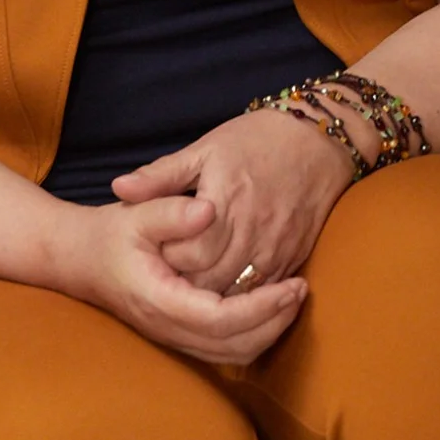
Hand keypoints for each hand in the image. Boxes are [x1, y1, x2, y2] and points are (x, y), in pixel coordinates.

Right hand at [56, 196, 306, 364]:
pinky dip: (253, 336)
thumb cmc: (112, 234)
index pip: (220, 319)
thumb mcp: (137, 213)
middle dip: (274, 322)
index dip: (262, 307)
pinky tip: (269, 309)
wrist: (82, 260)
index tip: (293, 285)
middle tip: (301, 290)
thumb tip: (209, 210)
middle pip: (232, 346)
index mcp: (159, 300)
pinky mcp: (179, 336)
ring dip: (267, 332)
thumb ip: (171, 210)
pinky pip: (223, 350)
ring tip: (292, 299)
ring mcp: (172, 337)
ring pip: (230, 354)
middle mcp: (167, 328)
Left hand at [111, 108, 356, 296]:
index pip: (188, 254)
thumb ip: (161, 175)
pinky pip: (262, 294)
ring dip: (211, 297)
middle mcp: (252, 232)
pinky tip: (223, 289)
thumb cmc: (257, 140)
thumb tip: (119, 189)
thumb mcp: (205, 148)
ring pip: (236, 295)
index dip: (167, 258)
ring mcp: (275, 249)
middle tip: (167, 274)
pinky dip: (240, 298)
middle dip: (184, 284)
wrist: (320, 141)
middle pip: (210, 282)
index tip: (157, 249)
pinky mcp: (292, 259)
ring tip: (191, 285)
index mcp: (225, 203)